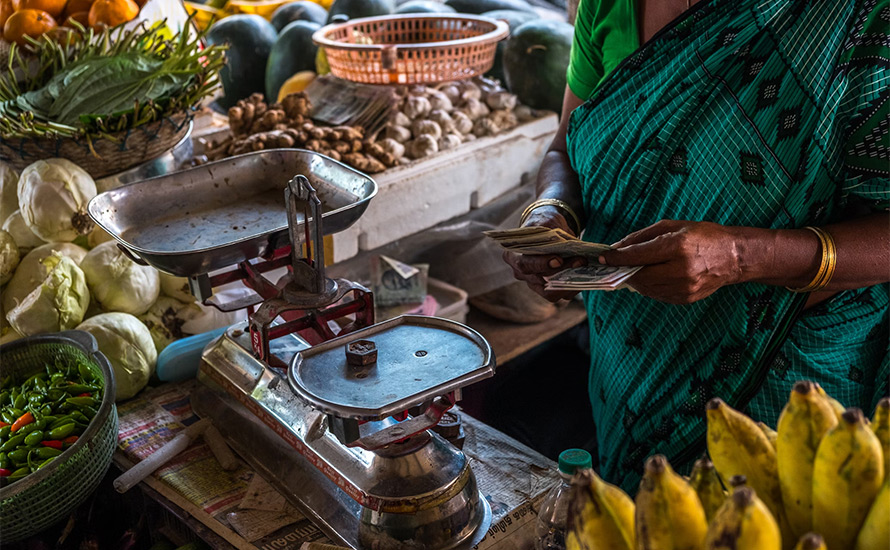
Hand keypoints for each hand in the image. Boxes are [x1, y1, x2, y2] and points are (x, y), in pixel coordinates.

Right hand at [504, 204, 585, 301]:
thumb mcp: (547, 222)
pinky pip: (561, 294)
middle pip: (539, 280)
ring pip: (550, 292)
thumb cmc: (544, 225)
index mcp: (513, 255)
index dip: (541, 264)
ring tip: (584, 267)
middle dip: (561, 271)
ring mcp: (533, 283)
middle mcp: (521, 273)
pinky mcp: (547, 289)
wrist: (548, 230)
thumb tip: (566, 244)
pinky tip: (586, 276)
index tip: (558, 259)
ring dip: (570, 282)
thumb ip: (553, 232)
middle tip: (580, 261)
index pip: (525, 264)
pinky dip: (574, 287)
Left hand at [599, 220, 743, 303]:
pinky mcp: (686, 298)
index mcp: (677, 247)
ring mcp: (684, 287)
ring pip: (646, 288)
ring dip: (635, 279)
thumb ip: (643, 237)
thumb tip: (618, 247)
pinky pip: (657, 295)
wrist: (734, 257)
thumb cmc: (703, 236)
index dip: (617, 257)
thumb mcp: (673, 226)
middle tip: (614, 265)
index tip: (604, 257)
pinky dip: (649, 286)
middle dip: (624, 270)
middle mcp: (681, 269)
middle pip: (639, 275)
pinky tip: (649, 277)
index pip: (638, 255)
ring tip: (631, 270)